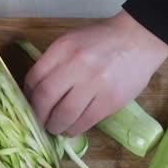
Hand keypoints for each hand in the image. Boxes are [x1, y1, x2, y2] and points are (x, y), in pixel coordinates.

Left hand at [25, 10, 167, 135]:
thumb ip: (55, 62)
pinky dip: (74, 128)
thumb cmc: (103, 40)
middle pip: (45, 98)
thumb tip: (36, 92)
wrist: (140, 39)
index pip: (35, 78)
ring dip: (55, 126)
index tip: (29, 104)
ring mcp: (95, 83)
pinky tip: (72, 128)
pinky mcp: (111, 100)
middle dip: (38, 115)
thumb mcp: (73, 41)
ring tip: (56, 127)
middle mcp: (77, 64)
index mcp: (64, 48)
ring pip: (64, 114)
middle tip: (40, 121)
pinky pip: (85, 121)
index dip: (28, 96)